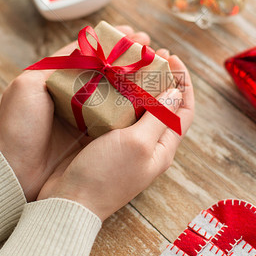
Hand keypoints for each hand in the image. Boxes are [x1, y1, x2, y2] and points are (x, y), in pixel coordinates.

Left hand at [0, 26, 151, 201]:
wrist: (15, 172)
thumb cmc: (18, 127)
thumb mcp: (28, 86)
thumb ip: (55, 64)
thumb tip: (85, 47)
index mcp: (57, 80)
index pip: (91, 54)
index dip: (113, 42)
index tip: (134, 34)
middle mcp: (75, 96)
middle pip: (109, 71)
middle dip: (133, 58)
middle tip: (153, 49)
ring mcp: (87, 117)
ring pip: (118, 92)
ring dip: (138, 79)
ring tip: (158, 67)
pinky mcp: (94, 137)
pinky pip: (119, 118)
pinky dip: (135, 106)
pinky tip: (151, 96)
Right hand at [37, 50, 193, 219]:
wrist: (71, 202)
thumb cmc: (106, 175)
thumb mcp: (138, 143)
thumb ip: (159, 117)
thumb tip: (176, 91)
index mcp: (163, 146)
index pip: (184, 109)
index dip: (183, 81)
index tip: (172, 57)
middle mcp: (148, 144)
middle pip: (164, 105)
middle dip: (162, 77)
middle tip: (150, 53)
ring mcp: (126, 143)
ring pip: (140, 106)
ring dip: (140, 83)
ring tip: (130, 62)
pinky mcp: (106, 141)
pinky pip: (119, 112)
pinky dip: (119, 93)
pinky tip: (108, 81)